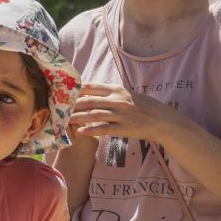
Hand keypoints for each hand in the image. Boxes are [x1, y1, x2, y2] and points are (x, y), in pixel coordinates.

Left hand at [68, 83, 184, 142]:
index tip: (64, 93)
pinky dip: (91, 130)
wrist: (161, 120)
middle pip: (89, 101)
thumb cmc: (142, 106)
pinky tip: (81, 132)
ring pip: (94, 115)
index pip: (92, 87)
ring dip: (77, 118)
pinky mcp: (123, 129)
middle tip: (59, 109)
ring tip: (65, 120)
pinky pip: (104, 129)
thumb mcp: (127, 94)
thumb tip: (90, 92)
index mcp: (117, 90)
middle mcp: (117, 100)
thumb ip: (110, 93)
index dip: (76, 90)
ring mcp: (121, 115)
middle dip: (72, 105)